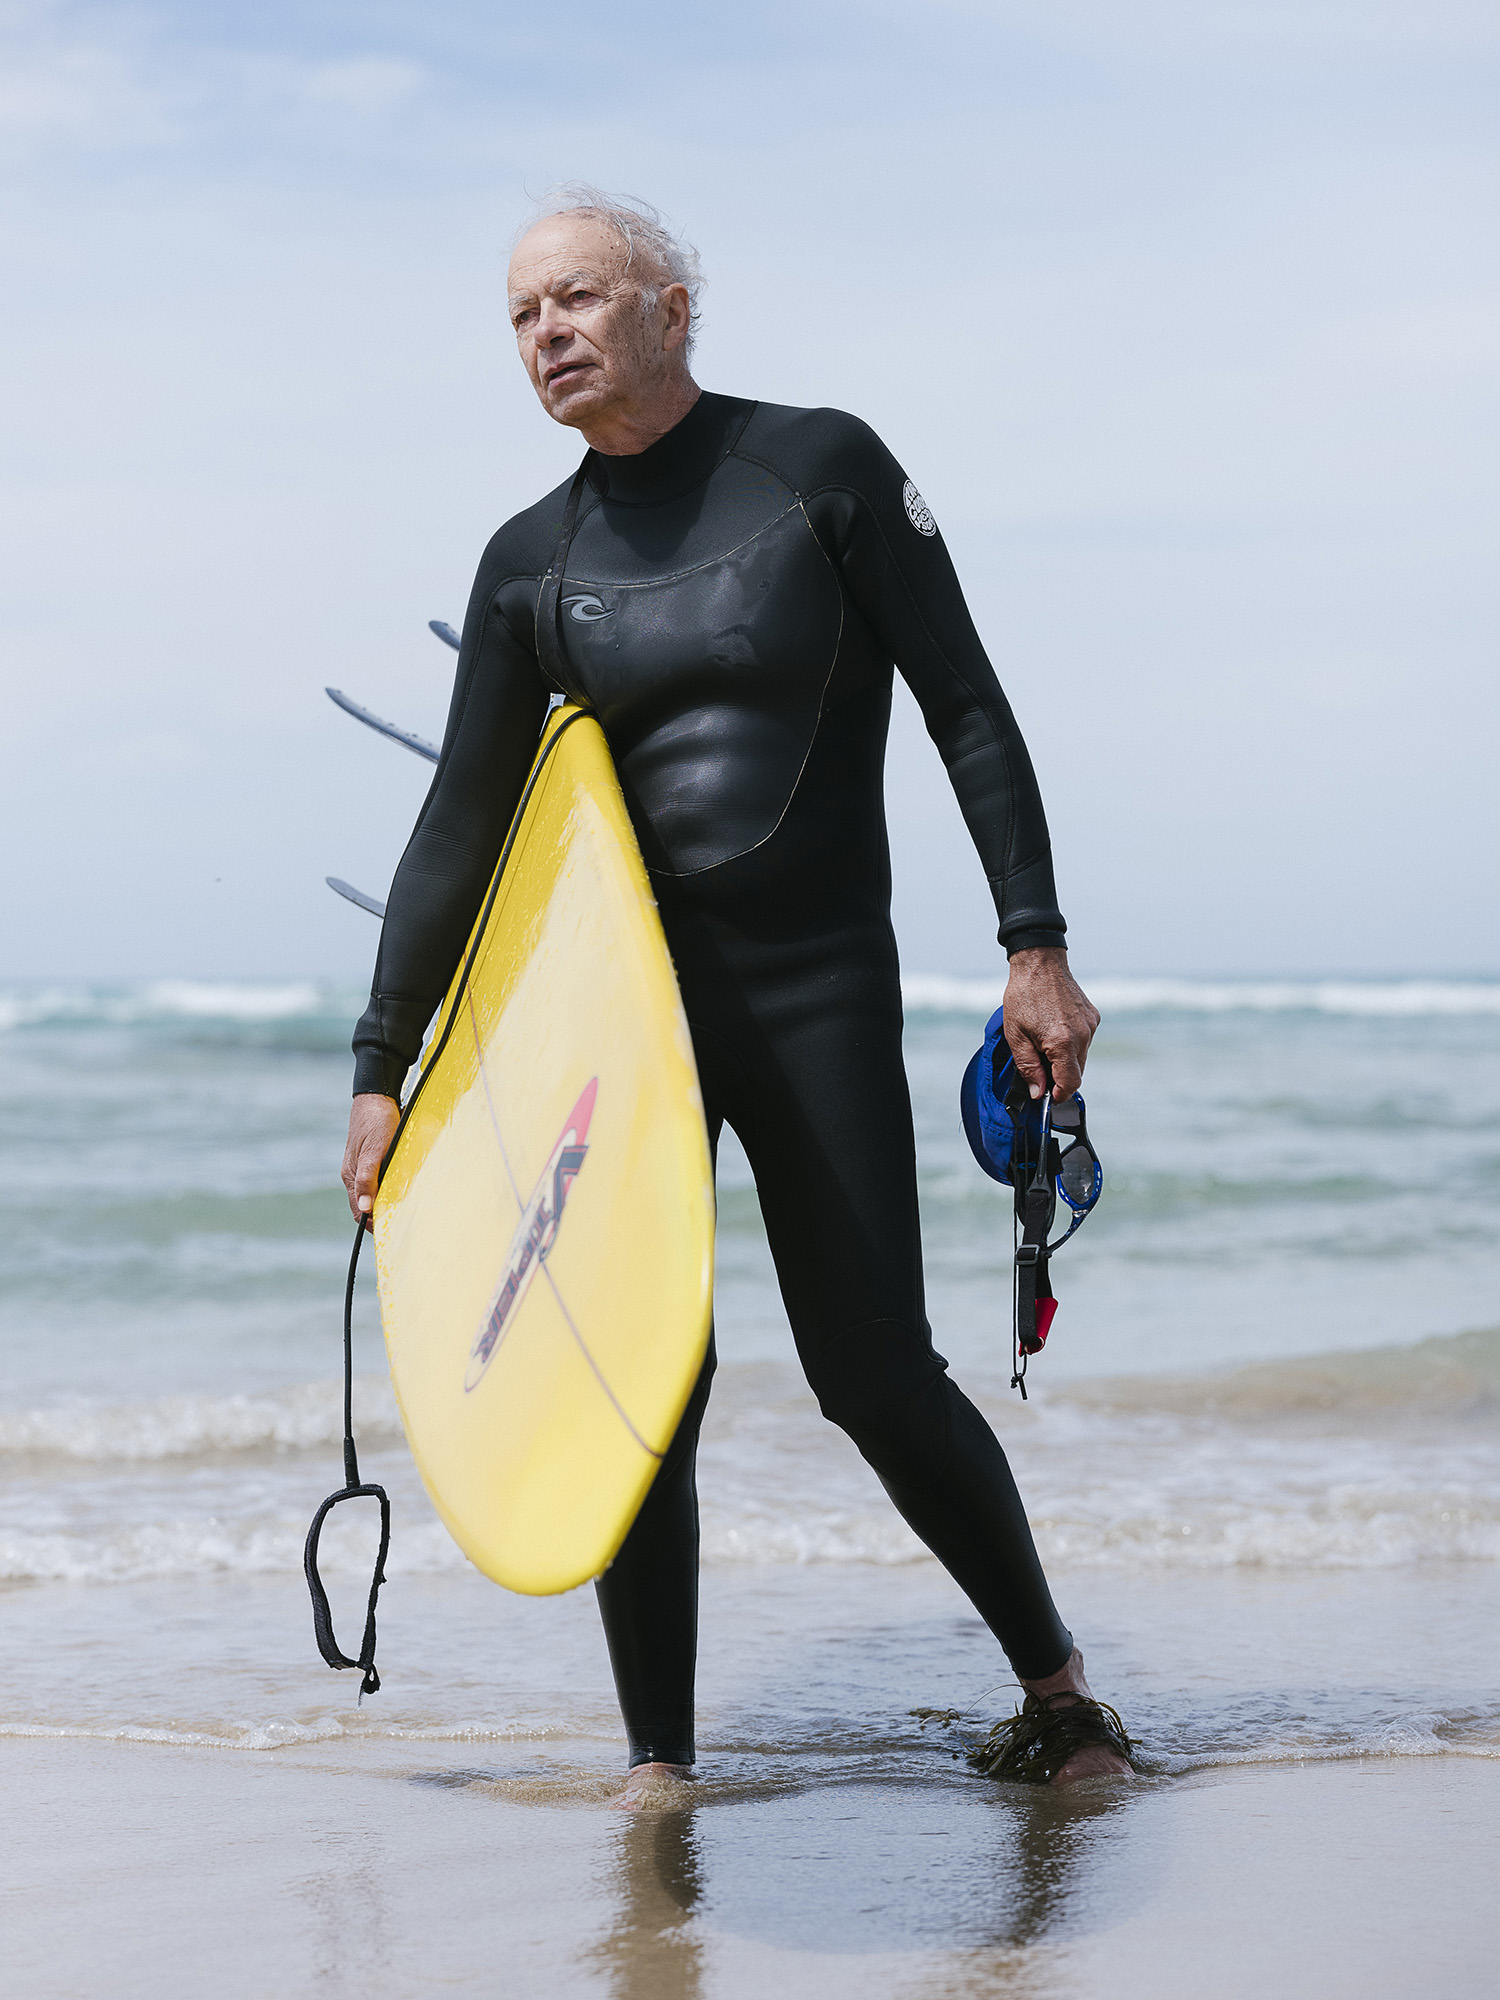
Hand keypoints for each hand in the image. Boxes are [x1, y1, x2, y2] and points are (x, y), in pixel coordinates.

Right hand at [342, 1093, 401, 1226]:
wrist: (377, 1095)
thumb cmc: (377, 1120)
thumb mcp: (374, 1150)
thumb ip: (368, 1178)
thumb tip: (364, 1208)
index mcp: (351, 1176)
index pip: (359, 1212)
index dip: (372, 1225)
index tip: (390, 1231)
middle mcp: (354, 1174)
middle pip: (364, 1206)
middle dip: (380, 1217)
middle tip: (402, 1224)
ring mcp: (362, 1166)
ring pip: (372, 1194)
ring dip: (386, 1203)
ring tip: (404, 1210)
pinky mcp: (372, 1158)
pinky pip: (378, 1181)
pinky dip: (388, 1189)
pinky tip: (401, 1189)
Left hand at [1002, 947, 1099, 1101]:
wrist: (1039, 963)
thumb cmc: (1023, 997)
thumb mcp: (1016, 1036)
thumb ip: (1028, 1067)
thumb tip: (1038, 1092)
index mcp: (1062, 1042)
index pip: (1070, 1083)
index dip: (1059, 1095)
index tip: (1048, 1097)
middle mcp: (1082, 1035)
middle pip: (1077, 1072)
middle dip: (1059, 1077)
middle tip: (1038, 1069)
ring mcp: (1090, 1025)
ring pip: (1081, 1057)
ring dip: (1065, 1059)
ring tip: (1043, 1043)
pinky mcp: (1092, 1017)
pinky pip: (1084, 1040)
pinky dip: (1071, 1043)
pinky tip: (1054, 1029)